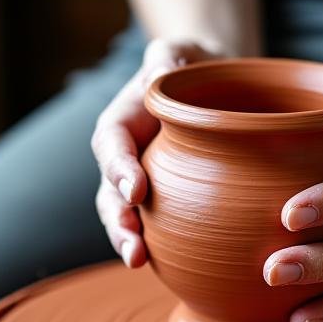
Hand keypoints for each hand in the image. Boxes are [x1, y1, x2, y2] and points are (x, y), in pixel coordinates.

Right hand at [92, 39, 219, 267]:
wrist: (212, 91)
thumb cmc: (193, 70)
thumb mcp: (180, 54)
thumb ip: (166, 58)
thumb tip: (159, 75)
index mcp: (123, 124)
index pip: (111, 145)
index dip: (118, 168)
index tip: (135, 189)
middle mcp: (127, 159)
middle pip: (110, 194)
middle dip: (117, 222)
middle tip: (132, 246)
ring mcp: (145, 183)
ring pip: (127, 217)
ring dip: (129, 241)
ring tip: (139, 262)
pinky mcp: (167, 201)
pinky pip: (159, 225)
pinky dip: (161, 245)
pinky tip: (178, 267)